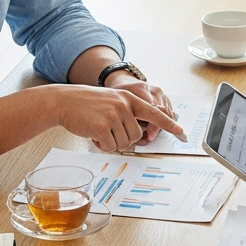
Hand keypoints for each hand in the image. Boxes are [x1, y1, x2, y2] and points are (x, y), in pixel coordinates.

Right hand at [58, 86, 184, 151]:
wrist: (65, 101)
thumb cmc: (88, 104)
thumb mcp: (112, 101)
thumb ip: (127, 114)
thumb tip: (138, 137)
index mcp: (129, 98)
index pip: (154, 112)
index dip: (168, 123)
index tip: (180, 131)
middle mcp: (124, 105)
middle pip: (136, 136)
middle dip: (123, 138)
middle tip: (108, 129)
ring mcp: (113, 115)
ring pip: (124, 143)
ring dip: (112, 141)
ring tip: (99, 129)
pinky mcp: (102, 127)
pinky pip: (110, 147)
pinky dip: (102, 145)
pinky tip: (93, 134)